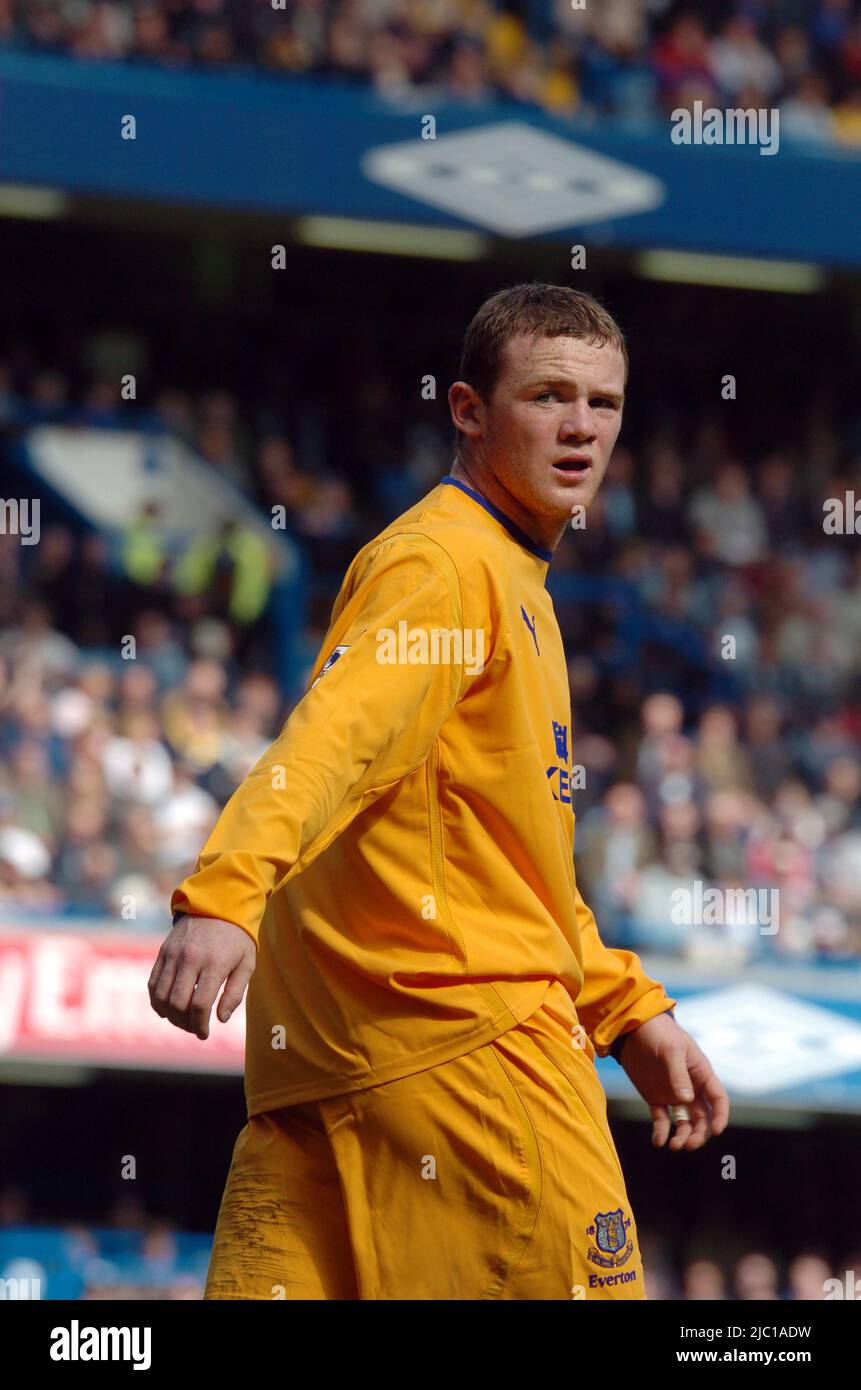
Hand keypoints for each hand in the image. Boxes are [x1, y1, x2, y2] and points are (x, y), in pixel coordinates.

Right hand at [148, 914, 256, 1039]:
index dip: (200, 1025)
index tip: (204, 1034)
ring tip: (182, 1021)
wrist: (219, 904)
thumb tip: (221, 1019)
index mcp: (214, 964)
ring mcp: (174, 955)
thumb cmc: (237, 938)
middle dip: (185, 1023)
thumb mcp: (247, 964)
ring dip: (170, 1016)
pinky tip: (167, 1009)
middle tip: (195, 1028)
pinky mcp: (163, 952)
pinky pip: (153, 983)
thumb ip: (235, 993)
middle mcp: (190, 959)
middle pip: (177, 1003)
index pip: (199, 1004)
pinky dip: (157, 1001)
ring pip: (161, 996)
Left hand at [617, 1012, 729, 1151]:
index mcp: (701, 1074)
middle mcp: (691, 1088)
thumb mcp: (671, 1050)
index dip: (720, 1116)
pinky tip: (658, 1141)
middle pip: (702, 1117)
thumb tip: (686, 1099)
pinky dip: (661, 1132)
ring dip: (682, 1136)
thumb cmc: (658, 1033)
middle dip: (699, 1133)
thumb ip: (679, 1074)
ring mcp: (673, 1094)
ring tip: (673, 1146)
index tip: (717, 1131)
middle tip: (689, 1145)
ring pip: (684, 1122)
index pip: (718, 1099)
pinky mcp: (655, 1098)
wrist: (632, 1028)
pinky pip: (662, 1119)